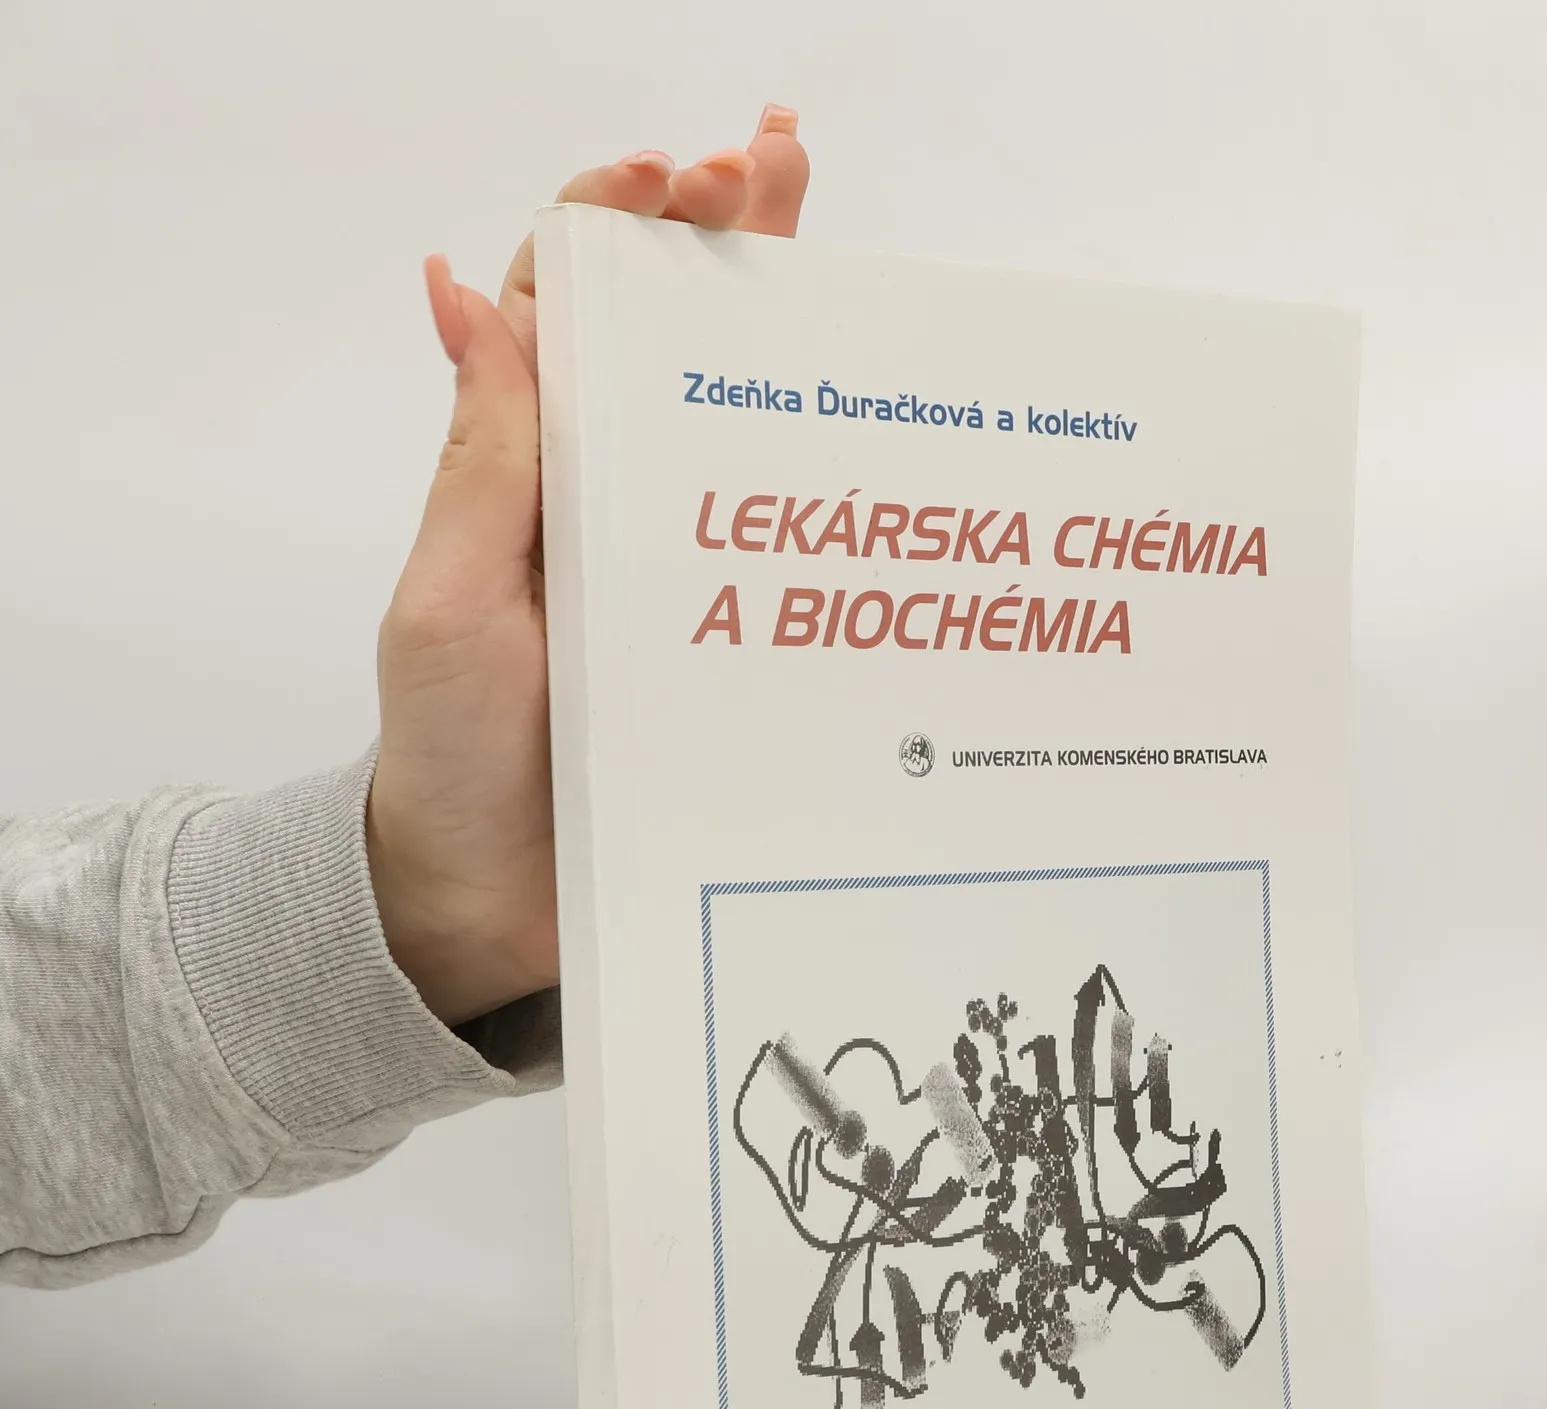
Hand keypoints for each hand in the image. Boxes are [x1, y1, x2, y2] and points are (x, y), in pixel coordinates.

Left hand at [367, 106, 810, 1026]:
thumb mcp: (451, 609)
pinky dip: (840, 471)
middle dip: (722, 233)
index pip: (567, 305)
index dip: (617, 222)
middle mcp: (609, 496)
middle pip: (669, 333)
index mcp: (524, 471)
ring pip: (742, 414)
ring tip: (825, 223)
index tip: (674, 175)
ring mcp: (681, 562)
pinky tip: (890, 416)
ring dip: (784, 314)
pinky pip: (794, 537)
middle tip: (773, 160)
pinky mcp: (736, 634)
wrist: (497, 906)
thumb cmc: (453, 759)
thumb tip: (466, 292)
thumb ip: (480, 466)